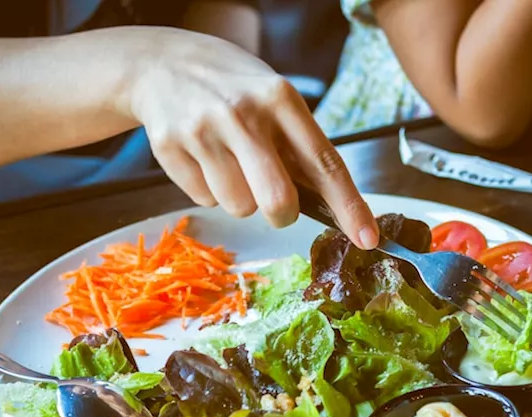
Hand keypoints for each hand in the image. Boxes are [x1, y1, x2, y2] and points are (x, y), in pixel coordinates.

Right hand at [122, 30, 378, 248]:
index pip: (325, 163)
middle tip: (278, 206)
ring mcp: (203, 130)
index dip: (349, 207)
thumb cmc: (235, 88)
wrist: (163, 62)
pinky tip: (203, 157)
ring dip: (241, 199)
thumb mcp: (274, 98)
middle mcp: (243, 114)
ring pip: (238, 207)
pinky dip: (208, 189)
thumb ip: (300, 146)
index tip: (368, 239)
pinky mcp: (169, 147)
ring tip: (230, 162)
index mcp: (281, 99)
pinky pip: (204, 200)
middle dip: (283, 215)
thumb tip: (332, 207)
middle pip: (278, 200)